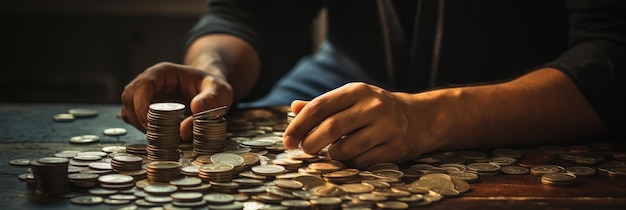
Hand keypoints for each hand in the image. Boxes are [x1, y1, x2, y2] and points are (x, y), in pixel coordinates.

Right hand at [120, 62, 232, 140]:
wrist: (212, 90)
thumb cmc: (214, 87)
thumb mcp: (220, 90)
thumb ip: (209, 102)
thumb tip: (187, 125)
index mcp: (163, 72)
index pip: (142, 86)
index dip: (141, 106)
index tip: (151, 125)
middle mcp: (150, 81)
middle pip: (129, 98)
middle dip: (138, 119)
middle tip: (157, 135)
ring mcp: (146, 94)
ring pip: (128, 109)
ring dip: (138, 125)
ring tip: (160, 136)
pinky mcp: (146, 107)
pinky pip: (134, 118)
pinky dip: (141, 128)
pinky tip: (158, 134)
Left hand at [283, 82, 422, 168]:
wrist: (419, 118)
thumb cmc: (374, 109)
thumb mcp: (351, 99)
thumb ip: (323, 105)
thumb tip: (294, 107)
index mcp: (357, 91)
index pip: (319, 107)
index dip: (299, 125)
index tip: (287, 140)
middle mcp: (373, 106)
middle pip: (331, 128)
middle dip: (311, 143)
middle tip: (304, 150)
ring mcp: (386, 127)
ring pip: (345, 149)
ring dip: (332, 155)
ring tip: (334, 151)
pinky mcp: (395, 147)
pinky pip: (362, 162)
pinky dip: (351, 163)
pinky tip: (354, 156)